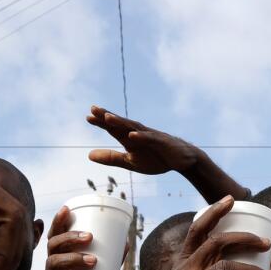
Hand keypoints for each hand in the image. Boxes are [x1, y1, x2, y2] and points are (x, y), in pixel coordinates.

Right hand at [45, 206, 106, 269]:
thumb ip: (110, 260)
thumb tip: (125, 241)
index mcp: (60, 260)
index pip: (54, 236)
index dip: (58, 222)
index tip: (68, 209)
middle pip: (52, 247)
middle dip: (69, 237)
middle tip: (90, 236)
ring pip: (53, 265)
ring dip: (74, 259)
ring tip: (93, 259)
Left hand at [86, 106, 205, 175]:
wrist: (182, 160)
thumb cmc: (156, 158)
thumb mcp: (130, 161)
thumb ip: (111, 158)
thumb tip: (88, 155)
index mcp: (130, 139)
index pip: (113, 129)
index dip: (101, 123)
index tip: (88, 117)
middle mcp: (138, 134)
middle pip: (121, 124)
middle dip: (108, 117)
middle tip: (94, 109)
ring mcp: (151, 136)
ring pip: (134, 128)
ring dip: (121, 122)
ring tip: (108, 117)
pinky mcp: (162, 142)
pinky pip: (150, 138)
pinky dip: (141, 137)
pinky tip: (131, 135)